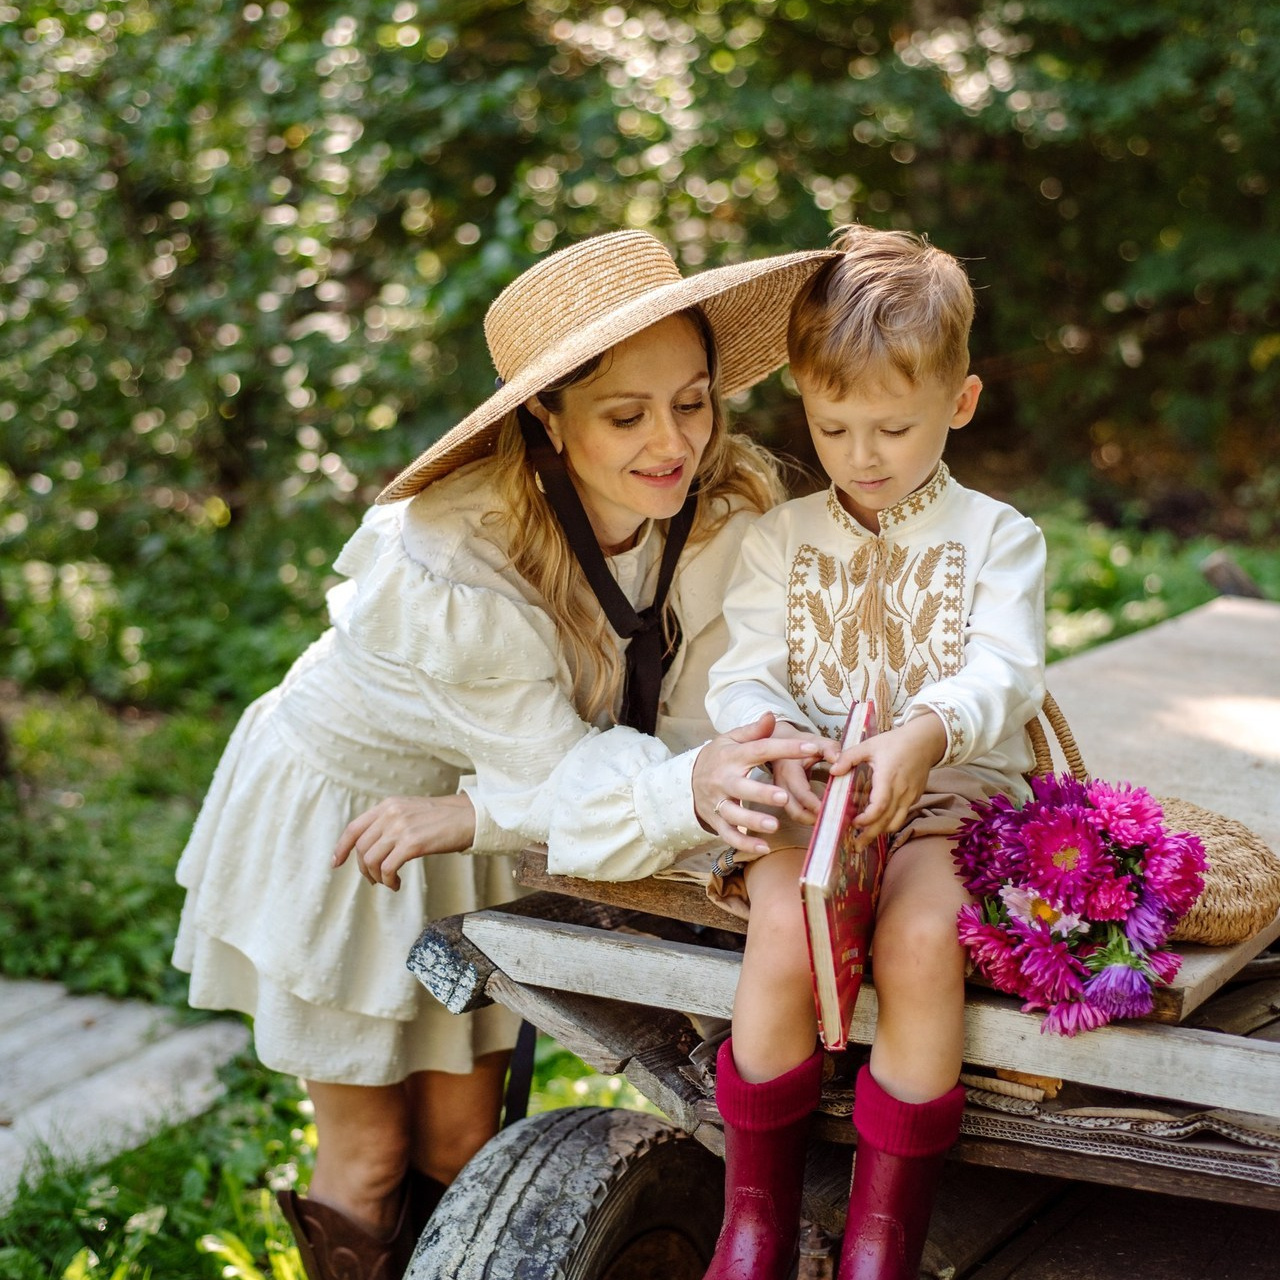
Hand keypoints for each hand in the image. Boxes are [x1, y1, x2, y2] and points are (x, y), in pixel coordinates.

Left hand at [333, 793, 476, 890]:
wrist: (470, 817)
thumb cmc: (444, 818)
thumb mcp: (411, 811)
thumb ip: (390, 822)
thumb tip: (372, 846)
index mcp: (388, 805)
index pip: (354, 827)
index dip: (342, 847)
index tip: (336, 863)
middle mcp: (391, 814)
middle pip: (361, 847)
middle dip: (363, 868)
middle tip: (374, 880)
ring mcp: (401, 828)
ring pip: (371, 860)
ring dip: (375, 877)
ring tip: (388, 882)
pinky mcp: (413, 843)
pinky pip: (388, 868)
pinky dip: (388, 880)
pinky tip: (397, 884)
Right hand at [692, 712, 832, 855]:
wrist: (687, 779)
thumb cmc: (720, 757)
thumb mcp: (732, 739)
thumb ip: (754, 731)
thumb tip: (772, 716)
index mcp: (732, 756)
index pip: (760, 750)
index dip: (785, 749)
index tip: (811, 750)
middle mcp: (724, 779)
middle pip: (742, 787)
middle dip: (762, 793)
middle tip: (783, 797)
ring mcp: (718, 801)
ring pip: (734, 814)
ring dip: (753, 821)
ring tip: (774, 827)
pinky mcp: (715, 820)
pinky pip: (728, 834)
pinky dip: (744, 843)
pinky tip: (763, 847)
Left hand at [831, 710, 945, 844]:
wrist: (924, 741)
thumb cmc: (895, 742)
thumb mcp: (869, 745)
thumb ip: (849, 757)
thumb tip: (832, 771)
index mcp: (888, 777)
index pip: (880, 806)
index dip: (868, 818)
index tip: (854, 823)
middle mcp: (901, 791)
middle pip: (887, 821)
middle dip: (871, 835)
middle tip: (855, 846)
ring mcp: (910, 796)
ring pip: (896, 822)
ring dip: (881, 832)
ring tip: (865, 838)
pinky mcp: (914, 798)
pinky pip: (902, 815)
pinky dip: (889, 822)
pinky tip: (878, 823)